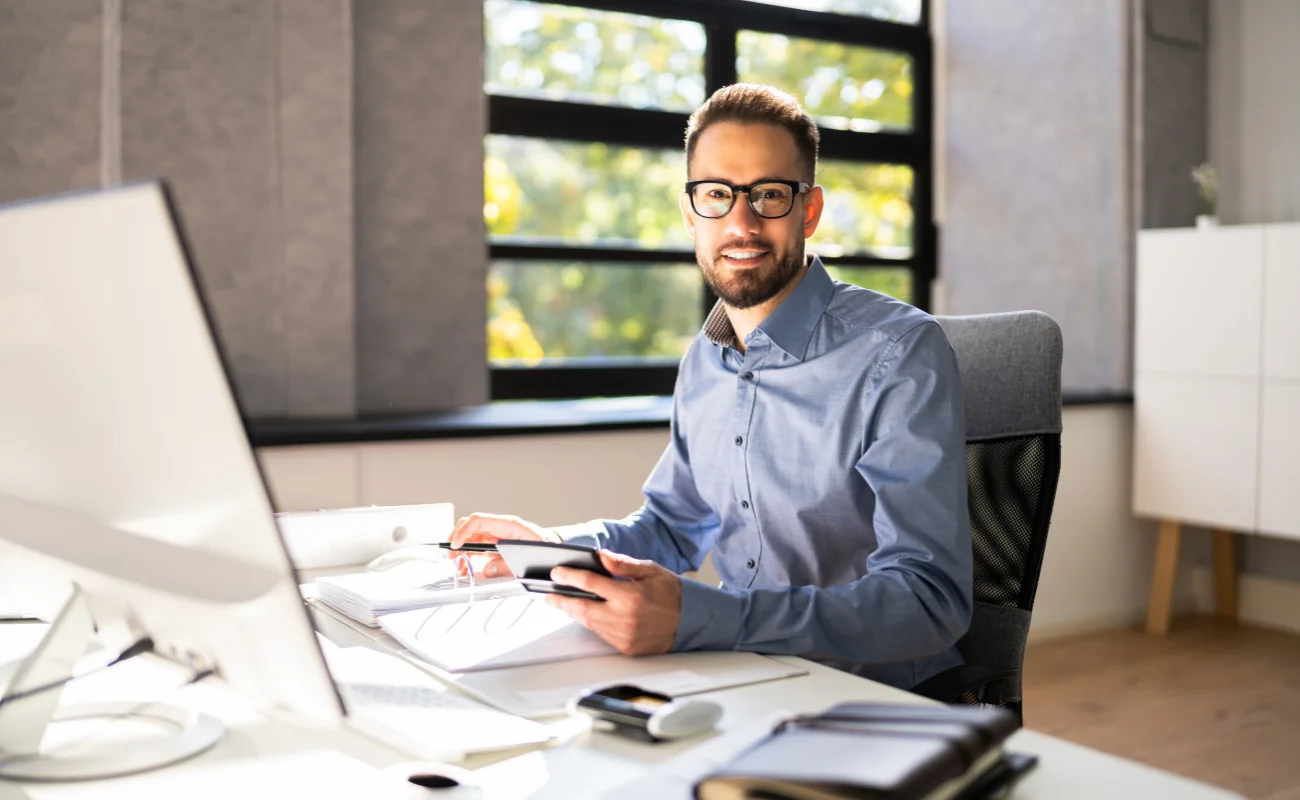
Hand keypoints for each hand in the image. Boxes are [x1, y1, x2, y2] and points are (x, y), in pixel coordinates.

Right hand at [447, 512, 551, 577]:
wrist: (557, 551)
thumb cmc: (545, 549)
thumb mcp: (527, 558)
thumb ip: (506, 565)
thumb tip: (486, 570)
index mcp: (508, 524)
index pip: (478, 520)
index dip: (463, 531)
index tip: (455, 545)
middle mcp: (500, 528)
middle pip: (470, 527)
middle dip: (457, 540)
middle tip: (451, 556)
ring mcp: (497, 535)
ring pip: (472, 538)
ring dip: (462, 551)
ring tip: (458, 566)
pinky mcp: (497, 545)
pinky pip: (479, 547)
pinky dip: (470, 556)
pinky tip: (466, 567)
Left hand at [547, 551, 681, 655]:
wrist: (691, 622)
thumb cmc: (672, 594)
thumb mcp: (650, 571)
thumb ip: (622, 565)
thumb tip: (600, 557)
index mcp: (630, 596)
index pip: (590, 583)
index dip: (570, 577)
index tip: (557, 573)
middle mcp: (625, 618)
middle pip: (582, 608)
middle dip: (562, 600)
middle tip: (549, 594)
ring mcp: (624, 636)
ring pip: (589, 623)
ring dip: (574, 612)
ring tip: (563, 602)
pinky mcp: (625, 647)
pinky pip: (601, 633)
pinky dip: (591, 622)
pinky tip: (585, 613)